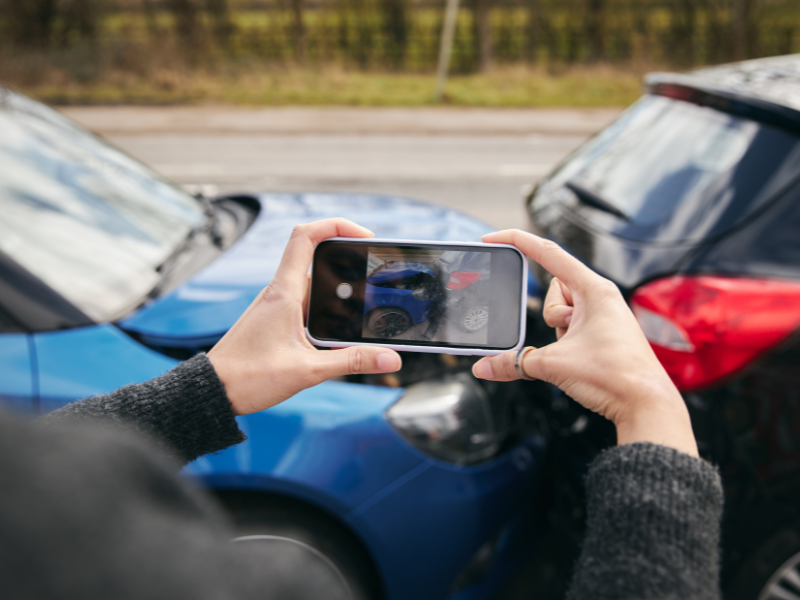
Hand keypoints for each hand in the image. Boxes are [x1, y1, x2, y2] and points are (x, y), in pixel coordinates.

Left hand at [207, 218, 401, 415]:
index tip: (365, 237)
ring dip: (339, 292)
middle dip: (349, 265)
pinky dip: (327, 309)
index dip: (337, 225)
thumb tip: (392, 358)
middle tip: (375, 279)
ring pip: (314, 285)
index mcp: (283, 292)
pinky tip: (340, 331)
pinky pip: (306, 303)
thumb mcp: (308, 371)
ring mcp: (276, 305)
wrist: (212, 391)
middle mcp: (279, 292)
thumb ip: (352, 362)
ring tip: (364, 310)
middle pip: (317, 259)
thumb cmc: (248, 378)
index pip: (306, 236)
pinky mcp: (276, 320)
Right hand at [472, 230, 697, 456]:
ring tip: (579, 352)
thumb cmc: (615, 375)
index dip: (517, 241)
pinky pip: (572, 328)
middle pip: (553, 290)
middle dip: (550, 315)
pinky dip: (566, 342)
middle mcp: (601, 297)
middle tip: (566, 337)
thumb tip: (483, 367)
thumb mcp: (553, 365)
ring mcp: (603, 315)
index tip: (493, 239)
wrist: (646, 404)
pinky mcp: (603, 332)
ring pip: (561, 312)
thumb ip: (513, 363)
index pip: (548, 253)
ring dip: (560, 332)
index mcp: (594, 289)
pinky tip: (581, 359)